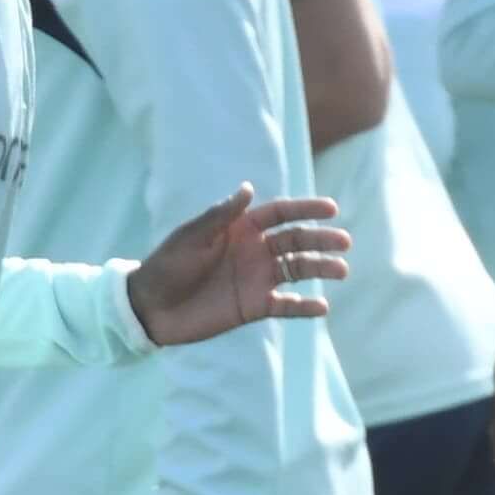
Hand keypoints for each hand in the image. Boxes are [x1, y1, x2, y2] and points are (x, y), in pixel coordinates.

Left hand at [127, 186, 346, 345]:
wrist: (151, 307)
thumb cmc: (168, 265)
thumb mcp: (192, 236)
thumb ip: (221, 215)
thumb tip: (248, 188)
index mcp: (241, 228)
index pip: (281, 214)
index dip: (306, 209)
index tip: (331, 208)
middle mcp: (255, 251)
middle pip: (296, 242)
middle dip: (321, 240)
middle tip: (344, 242)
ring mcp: (257, 279)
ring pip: (297, 271)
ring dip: (320, 270)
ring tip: (341, 271)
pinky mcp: (254, 307)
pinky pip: (286, 305)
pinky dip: (304, 307)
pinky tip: (322, 307)